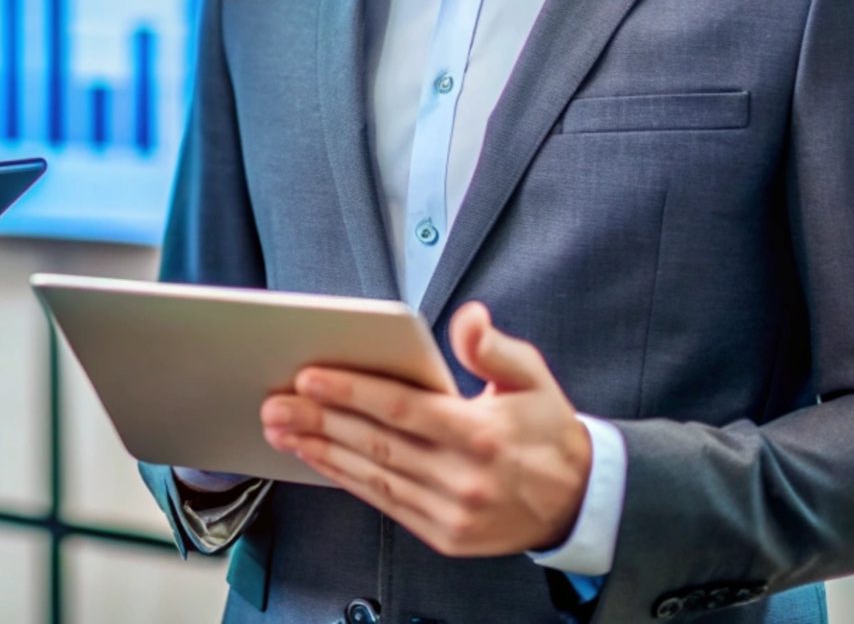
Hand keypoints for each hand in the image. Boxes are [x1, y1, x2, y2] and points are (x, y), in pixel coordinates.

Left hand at [259, 301, 591, 556]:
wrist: (577, 501)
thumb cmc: (547, 430)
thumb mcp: (532, 377)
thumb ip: (494, 347)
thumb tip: (469, 318)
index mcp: (483, 435)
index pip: (403, 410)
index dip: (351, 392)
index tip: (309, 376)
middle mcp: (464, 479)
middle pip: (376, 445)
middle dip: (319, 422)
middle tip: (276, 403)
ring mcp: (452, 514)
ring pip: (373, 478)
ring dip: (322, 452)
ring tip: (282, 430)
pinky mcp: (444, 535)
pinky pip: (384, 503)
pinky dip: (346, 480)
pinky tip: (319, 459)